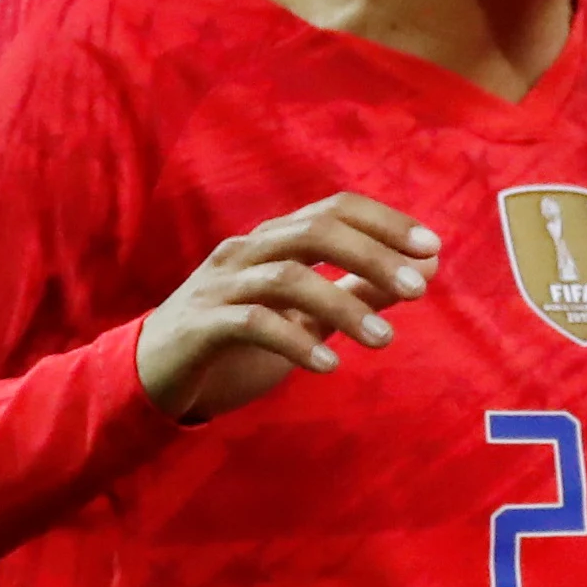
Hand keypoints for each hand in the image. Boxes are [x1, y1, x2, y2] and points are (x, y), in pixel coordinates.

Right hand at [137, 192, 441, 422]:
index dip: (384, 222)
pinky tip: (329, 363)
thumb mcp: (308, 315)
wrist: (153, 376)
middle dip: (372, 256)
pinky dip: (295, 341)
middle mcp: (245, 251)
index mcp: (273, 241)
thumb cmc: (236, 341)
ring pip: (287, 277)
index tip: (432, 248)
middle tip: (420, 290)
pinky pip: (252, 322)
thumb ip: (361, 289)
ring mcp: (219, 285)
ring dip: (343, 304)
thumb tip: (428, 268)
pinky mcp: (200, 326)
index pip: (333, 210)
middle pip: (313, 232)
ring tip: (385, 340)